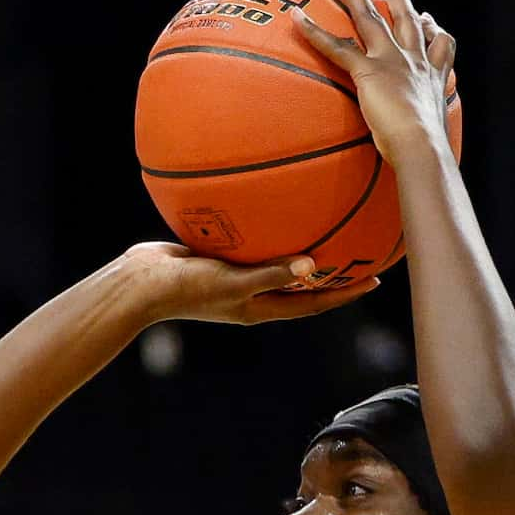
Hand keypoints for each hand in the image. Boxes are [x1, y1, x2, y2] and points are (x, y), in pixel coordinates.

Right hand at [115, 241, 380, 324]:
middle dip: (331, 274)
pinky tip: (276, 207)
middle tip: (360, 253)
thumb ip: (272, 272)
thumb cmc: (185, 288)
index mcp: (258, 308)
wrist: (139, 283)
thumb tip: (313, 264)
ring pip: (277, 264)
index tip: (375, 280)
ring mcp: (233, 278)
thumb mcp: (233, 281)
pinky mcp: (217, 259)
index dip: (344, 294)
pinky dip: (269, 232)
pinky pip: (253, 244)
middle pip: (301, 287)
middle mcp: (251, 295)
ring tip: (327, 229)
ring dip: (301, 251)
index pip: (312, 304)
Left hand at [290, 0, 457, 167]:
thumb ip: (424, 141)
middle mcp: (415, 60)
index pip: (437, 44)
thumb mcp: (431, 140)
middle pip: (406, 17)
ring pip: (369, 15)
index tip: (428, 16)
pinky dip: (314, 30)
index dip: (432, 28)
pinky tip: (296, 15)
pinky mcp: (369, 70)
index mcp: (433, 75)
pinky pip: (336, 46)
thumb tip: (423, 161)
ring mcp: (392, 60)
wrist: (423, 147)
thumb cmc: (427, 153)